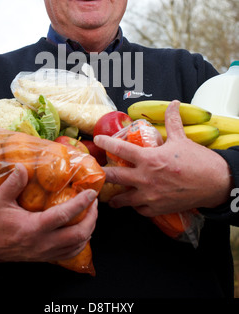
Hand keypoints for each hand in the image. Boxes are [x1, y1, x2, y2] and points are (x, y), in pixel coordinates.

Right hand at [0, 164, 97, 262]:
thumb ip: (11, 184)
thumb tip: (22, 167)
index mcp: (33, 228)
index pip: (64, 216)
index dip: (81, 204)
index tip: (91, 193)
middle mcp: (43, 243)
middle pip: (78, 235)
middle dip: (92, 218)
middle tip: (95, 202)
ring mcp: (46, 252)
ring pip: (77, 246)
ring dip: (89, 229)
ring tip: (92, 213)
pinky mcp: (46, 256)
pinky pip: (70, 253)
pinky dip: (81, 242)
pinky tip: (83, 231)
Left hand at [94, 100, 233, 216]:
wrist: (216, 183)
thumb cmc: (198, 161)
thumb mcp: (181, 138)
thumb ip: (172, 121)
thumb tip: (172, 103)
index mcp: (149, 159)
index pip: (119, 150)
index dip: (105, 143)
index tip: (97, 140)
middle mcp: (145, 178)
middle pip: (113, 176)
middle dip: (102, 174)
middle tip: (97, 171)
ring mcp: (150, 196)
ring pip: (122, 199)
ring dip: (114, 195)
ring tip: (109, 194)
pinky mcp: (157, 209)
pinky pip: (138, 210)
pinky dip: (134, 205)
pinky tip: (133, 202)